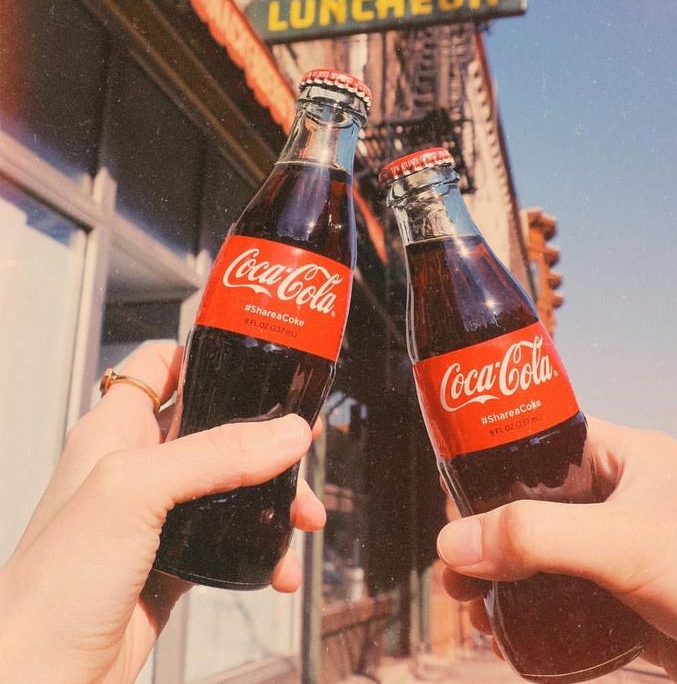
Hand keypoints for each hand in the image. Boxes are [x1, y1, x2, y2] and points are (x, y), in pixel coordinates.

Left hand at [0, 341, 324, 683]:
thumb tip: (286, 434)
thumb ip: (213, 454)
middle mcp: (137, 466)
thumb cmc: (56, 582)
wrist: (39, 679)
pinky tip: (280, 568)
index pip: (161, 366)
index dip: (207, 358)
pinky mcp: (174, 562)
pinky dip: (264, 550)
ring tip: (305, 521)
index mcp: (114, 429)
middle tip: (303, 450)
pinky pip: (233, 541)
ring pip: (231, 486)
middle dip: (264, 439)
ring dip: (274, 499)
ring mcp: (157, 516)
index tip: (257, 364)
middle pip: (214, 427)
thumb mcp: (135, 490)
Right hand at [437, 417, 676, 683]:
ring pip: (548, 557)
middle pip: (535, 507)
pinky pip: (570, 602)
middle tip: (453, 570)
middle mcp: (622, 499)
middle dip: (490, 537)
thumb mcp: (625, 545)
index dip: (493, 462)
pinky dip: (537, 616)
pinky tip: (511, 637)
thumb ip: (537, 538)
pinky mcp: (634, 603)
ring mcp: (628, 552)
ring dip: (507, 581)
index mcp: (625, 457)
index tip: (452, 496)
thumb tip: (452, 543)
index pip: (542, 441)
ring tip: (471, 608)